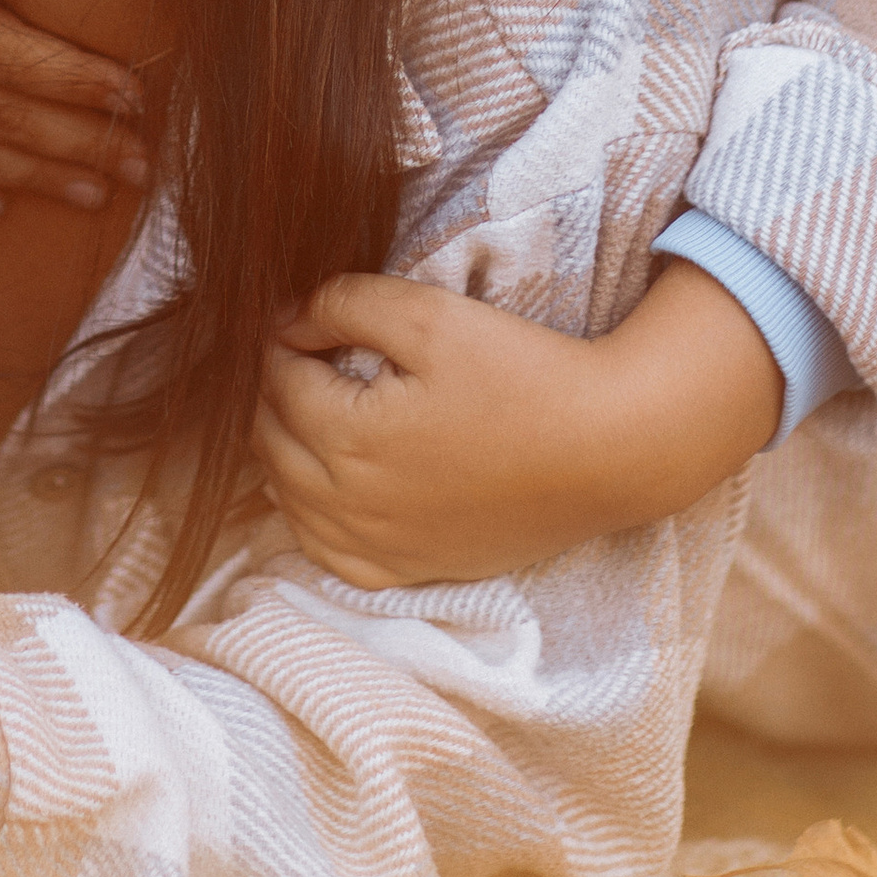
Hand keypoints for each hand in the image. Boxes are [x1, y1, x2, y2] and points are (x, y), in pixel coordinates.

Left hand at [253, 259, 782, 587]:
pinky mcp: (409, 571)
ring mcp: (378, 548)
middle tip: (302, 353)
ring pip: (287, 501)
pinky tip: (326, 482)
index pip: (279, 381)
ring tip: (310, 405)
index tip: (300, 315)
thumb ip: (345, 304)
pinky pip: (327, 553)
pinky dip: (309, 514)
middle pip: (272, 441)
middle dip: (275, 391)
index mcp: (348, 438)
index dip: (283, 339)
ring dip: (284, 449)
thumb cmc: (521, 374)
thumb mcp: (430, 314)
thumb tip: (286, 319)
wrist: (605, 449)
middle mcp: (350, 506)